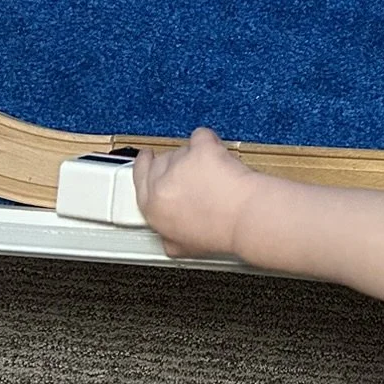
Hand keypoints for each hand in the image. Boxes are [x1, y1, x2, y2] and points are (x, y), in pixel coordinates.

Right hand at [132, 128, 259, 258]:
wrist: (245, 219)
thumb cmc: (221, 233)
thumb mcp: (182, 247)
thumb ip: (167, 236)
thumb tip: (167, 235)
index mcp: (153, 209)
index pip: (138, 177)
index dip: (144, 165)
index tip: (147, 158)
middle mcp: (161, 185)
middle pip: (159, 160)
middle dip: (174, 163)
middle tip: (188, 164)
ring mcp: (180, 165)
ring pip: (181, 149)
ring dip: (195, 156)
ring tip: (214, 172)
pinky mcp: (200, 150)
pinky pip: (200, 136)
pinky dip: (210, 141)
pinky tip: (219, 153)